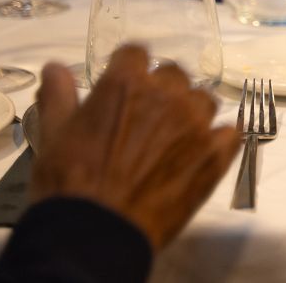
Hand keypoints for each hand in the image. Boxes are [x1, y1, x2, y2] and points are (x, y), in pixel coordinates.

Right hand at [31, 46, 239, 249]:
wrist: (98, 231)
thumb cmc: (70, 183)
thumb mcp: (54, 134)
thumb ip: (59, 95)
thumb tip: (55, 67)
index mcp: (126, 84)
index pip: (137, 54)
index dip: (130, 67)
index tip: (128, 81)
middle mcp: (167, 96)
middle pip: (175, 75)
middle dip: (162, 90)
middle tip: (148, 116)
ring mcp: (196, 124)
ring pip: (204, 100)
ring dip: (191, 112)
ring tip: (175, 136)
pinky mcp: (215, 154)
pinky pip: (231, 133)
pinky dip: (220, 138)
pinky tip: (207, 149)